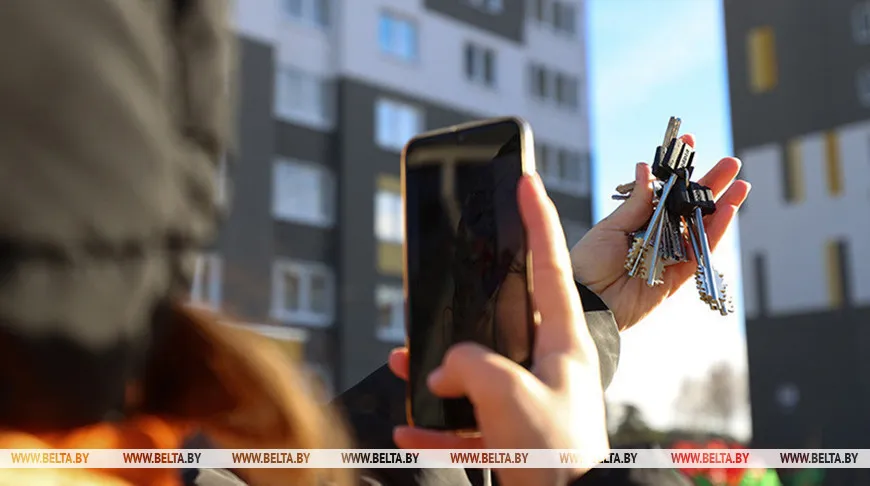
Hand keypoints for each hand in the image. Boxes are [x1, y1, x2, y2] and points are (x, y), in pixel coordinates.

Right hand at [390, 174, 608, 485]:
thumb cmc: (557, 457)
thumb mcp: (509, 397)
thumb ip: (469, 366)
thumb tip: (443, 370)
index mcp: (563, 343)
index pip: (550, 264)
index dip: (538, 217)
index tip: (526, 180)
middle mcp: (547, 365)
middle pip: (499, 320)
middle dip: (458, 313)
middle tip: (433, 303)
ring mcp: (530, 400)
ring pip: (475, 370)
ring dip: (436, 373)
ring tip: (404, 369)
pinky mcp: (514, 435)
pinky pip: (467, 422)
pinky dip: (438, 426)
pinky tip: (410, 429)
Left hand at [570, 135, 750, 330]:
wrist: (587, 302)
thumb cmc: (589, 264)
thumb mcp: (610, 228)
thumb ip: (636, 203)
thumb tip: (645, 167)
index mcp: (636, 220)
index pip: (663, 190)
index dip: (677, 168)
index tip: (688, 142)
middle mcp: (656, 236)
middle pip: (689, 207)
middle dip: (710, 184)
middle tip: (731, 163)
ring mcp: (668, 256)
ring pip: (701, 228)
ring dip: (722, 206)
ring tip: (741, 184)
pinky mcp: (677, 278)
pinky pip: (700, 253)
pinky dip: (715, 233)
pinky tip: (728, 212)